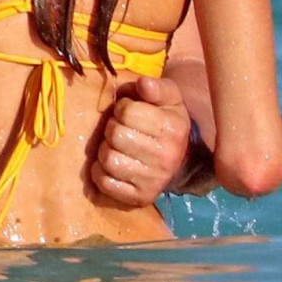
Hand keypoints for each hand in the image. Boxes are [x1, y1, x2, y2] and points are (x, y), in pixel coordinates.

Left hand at [91, 75, 190, 206]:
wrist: (181, 158)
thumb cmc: (166, 120)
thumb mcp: (168, 97)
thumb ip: (155, 86)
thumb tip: (143, 84)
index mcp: (173, 128)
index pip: (126, 111)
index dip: (122, 107)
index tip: (129, 111)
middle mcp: (166, 157)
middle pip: (114, 134)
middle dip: (112, 128)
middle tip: (120, 129)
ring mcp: (154, 181)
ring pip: (108, 159)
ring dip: (105, 149)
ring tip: (116, 146)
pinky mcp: (140, 198)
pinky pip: (105, 182)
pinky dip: (100, 172)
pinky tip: (112, 164)